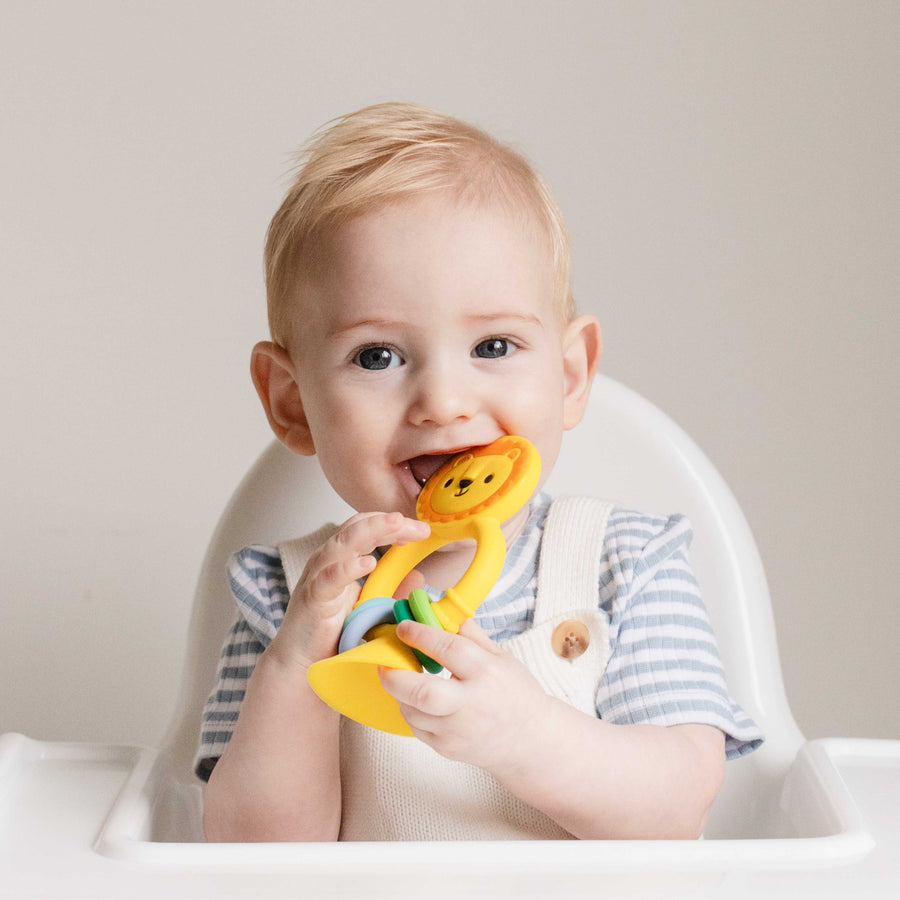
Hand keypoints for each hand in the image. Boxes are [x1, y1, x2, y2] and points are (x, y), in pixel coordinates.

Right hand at [267, 511, 429, 670]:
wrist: (300, 663)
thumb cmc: (328, 633)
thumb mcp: (367, 606)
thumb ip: (390, 590)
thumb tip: (418, 576)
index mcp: (339, 559)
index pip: (365, 528)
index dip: (391, 525)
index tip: (419, 531)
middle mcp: (326, 561)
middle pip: (357, 528)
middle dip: (389, 522)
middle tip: (418, 526)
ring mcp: (318, 577)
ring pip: (343, 543)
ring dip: (372, 530)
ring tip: (397, 524)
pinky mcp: (313, 598)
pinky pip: (330, 578)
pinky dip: (349, 568)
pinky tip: (369, 562)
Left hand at [379, 617, 550, 774]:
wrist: (529, 740)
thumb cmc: (516, 694)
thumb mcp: (502, 657)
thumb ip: (472, 636)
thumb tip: (444, 614)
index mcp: (487, 673)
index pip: (448, 649)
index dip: (420, 635)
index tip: (403, 627)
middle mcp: (471, 704)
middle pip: (422, 692)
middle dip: (395, 674)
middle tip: (385, 661)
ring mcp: (457, 731)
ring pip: (412, 711)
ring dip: (400, 692)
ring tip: (403, 678)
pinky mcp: (447, 748)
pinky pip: (416, 727)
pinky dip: (411, 710)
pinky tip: (418, 700)